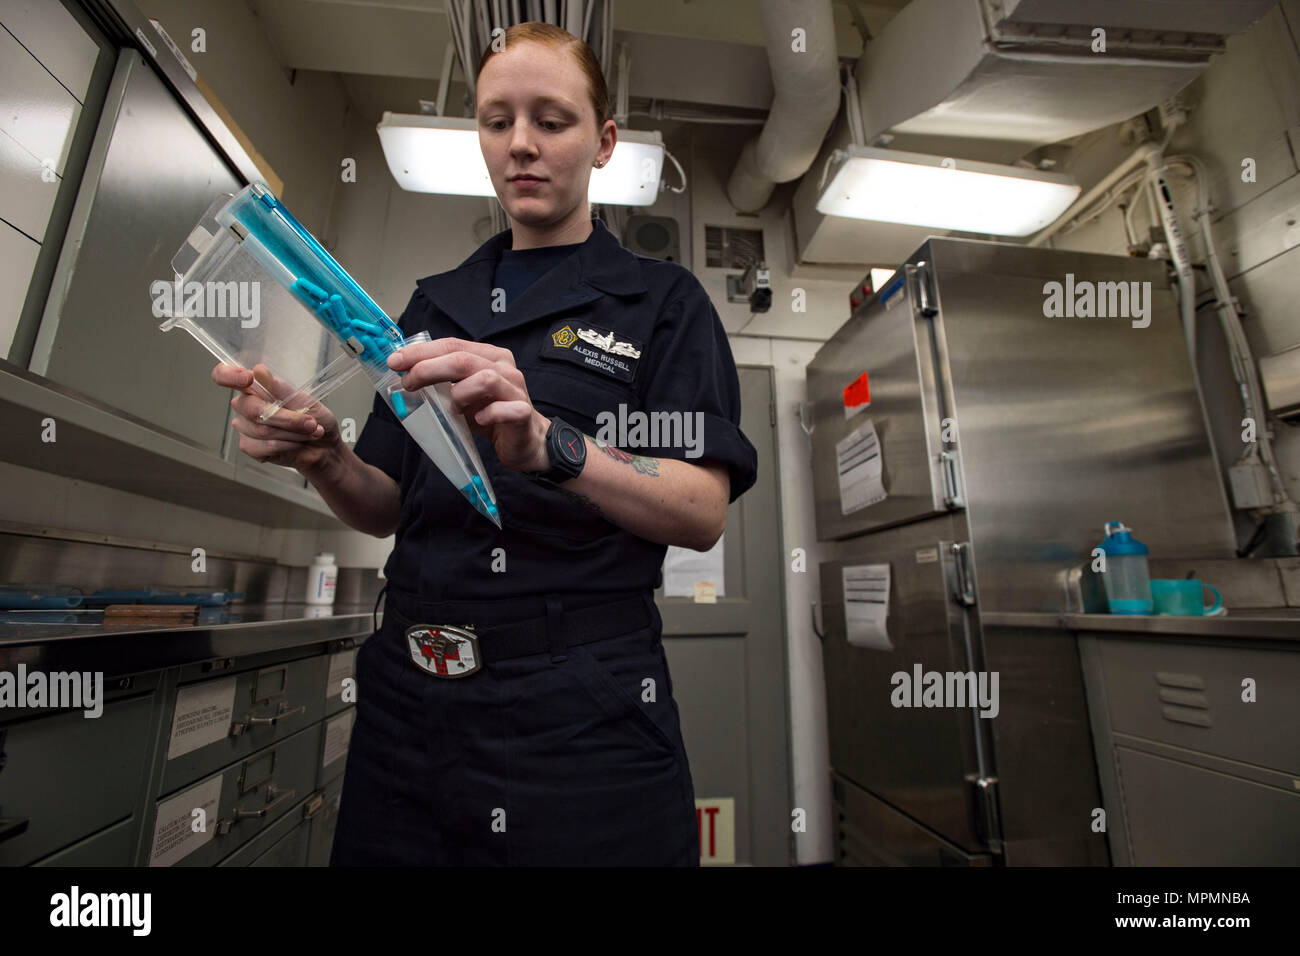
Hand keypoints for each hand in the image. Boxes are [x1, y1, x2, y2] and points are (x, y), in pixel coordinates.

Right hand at [213, 362, 341, 473]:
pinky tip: (298, 443)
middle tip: (310, 422)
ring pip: (262, 430)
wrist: (324, 446)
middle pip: (252, 409)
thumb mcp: (304, 400)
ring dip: (293, 433)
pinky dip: (287, 445)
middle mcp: (244, 405)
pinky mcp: (249, 447)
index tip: (247, 378)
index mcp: (253, 387)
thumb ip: (280, 388)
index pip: (224, 375)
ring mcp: (244, 427)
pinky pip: (263, 447)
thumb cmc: (313, 419)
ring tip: (310, 432)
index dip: (229, 375)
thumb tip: (259, 371)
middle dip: (287, 418)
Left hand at [386, 337, 549, 472]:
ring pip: (484, 380)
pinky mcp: (522, 413)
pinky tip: (478, 421)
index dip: (421, 352)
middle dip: (428, 368)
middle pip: (463, 359)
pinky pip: (503, 410)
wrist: (525, 439)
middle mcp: (504, 368)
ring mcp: (515, 389)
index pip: (452, 345)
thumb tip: (405, 374)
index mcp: (489, 356)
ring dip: (458, 394)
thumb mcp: (463, 393)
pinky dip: (486, 415)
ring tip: (450, 408)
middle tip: (407, 382)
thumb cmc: (491, 414)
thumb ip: (443, 380)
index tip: (395, 362)